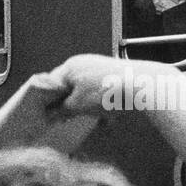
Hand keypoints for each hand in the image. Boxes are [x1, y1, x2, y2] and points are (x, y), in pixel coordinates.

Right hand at [47, 54, 180, 115]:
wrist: (143, 86)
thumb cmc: (106, 92)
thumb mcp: (77, 105)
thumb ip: (60, 111)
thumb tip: (48, 116)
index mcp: (70, 66)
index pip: (49, 84)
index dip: (44, 101)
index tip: (42, 116)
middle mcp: (84, 64)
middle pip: (68, 88)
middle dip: (66, 105)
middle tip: (63, 121)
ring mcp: (101, 69)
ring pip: (85, 92)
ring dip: (84, 108)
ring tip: (87, 121)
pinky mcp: (115, 77)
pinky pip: (101, 94)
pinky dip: (100, 106)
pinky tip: (106, 120)